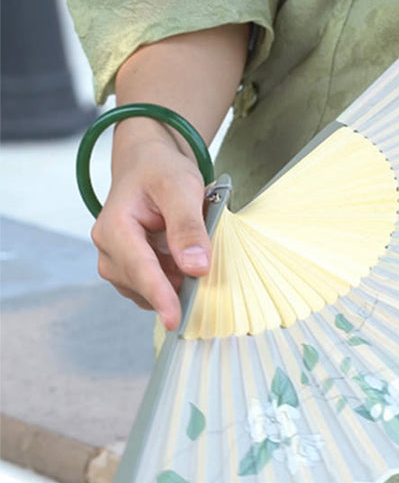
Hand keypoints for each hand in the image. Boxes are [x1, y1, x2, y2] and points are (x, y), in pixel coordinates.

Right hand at [91, 119, 210, 329]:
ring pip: (147, 290)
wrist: (149, 163)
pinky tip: (184, 263)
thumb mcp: (181, 188)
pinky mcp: (130, 268)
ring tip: (192, 256)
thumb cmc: (161, 170)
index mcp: (115, 226)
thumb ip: (188, 227)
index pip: (139, 268)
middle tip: (206, 272)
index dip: (159, 296)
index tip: (174, 319)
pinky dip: (172, 283)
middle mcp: (108, 247)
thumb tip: (196, 268)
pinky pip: (153, 287)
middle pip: (142, 284)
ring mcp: (117, 260)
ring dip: (173, 284)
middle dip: (173, 287)